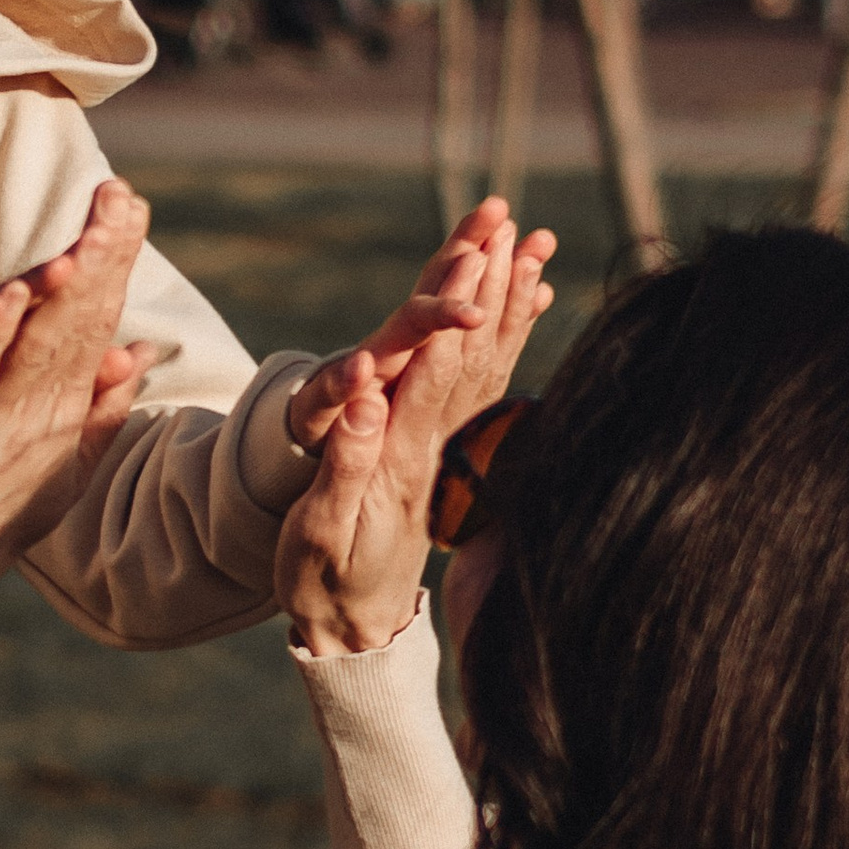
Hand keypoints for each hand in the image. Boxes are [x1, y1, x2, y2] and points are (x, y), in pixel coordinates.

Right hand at [0, 188, 158, 446]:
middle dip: (62, 269)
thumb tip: (141, 352)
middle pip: (25, 305)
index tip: (135, 207)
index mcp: (18, 352)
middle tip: (99, 229)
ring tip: (15, 297)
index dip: (104, 259)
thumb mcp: (44, 428)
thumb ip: (93, 391)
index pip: (73, 302)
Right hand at [275, 198, 545, 651]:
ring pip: (485, 366)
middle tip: (508, 221)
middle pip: (472, 356)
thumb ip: (346, 462)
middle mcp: (434, 449)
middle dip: (489, 285)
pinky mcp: (441, 458)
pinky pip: (482, 389)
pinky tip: (522, 307)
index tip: (474, 252)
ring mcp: (443, 454)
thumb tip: (366, 394)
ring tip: (526, 243)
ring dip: (505, 302)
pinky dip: (503, 341)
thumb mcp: (321, 529)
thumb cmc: (322, 581)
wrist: (352, 628)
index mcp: (402, 460)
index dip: (456, 310)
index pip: (436, 371)